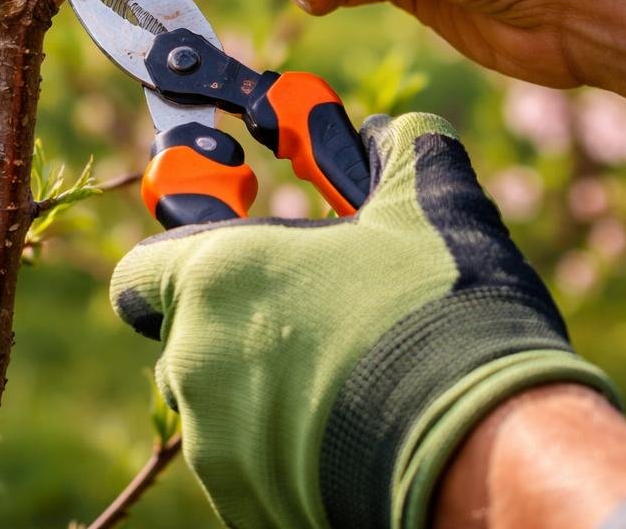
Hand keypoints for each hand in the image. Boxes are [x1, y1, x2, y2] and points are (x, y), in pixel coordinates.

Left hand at [109, 112, 615, 528]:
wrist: (485, 451)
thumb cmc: (444, 315)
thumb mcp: (430, 208)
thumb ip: (399, 152)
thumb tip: (392, 133)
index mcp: (215, 277)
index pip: (141, 272)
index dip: (176, 264)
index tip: (224, 268)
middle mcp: (195, 360)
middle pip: (186, 343)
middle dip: (235, 334)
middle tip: (313, 326)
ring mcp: (214, 445)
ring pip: (218, 413)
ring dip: (262, 397)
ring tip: (346, 385)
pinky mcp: (245, 507)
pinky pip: (250, 471)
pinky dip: (285, 455)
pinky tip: (352, 437)